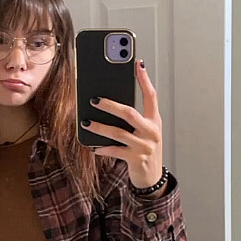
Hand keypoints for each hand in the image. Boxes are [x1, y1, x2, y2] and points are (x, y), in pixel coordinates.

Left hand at [82, 59, 162, 188]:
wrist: (152, 176)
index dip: (144, 80)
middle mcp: (151, 132)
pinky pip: (115, 151)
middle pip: (129, 113)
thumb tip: (108, 102)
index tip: (137, 64)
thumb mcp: (144, 131)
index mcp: (154, 120)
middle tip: (94, 99)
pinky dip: (103, 148)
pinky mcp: (136, 159)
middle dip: (110, 105)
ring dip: (100, 127)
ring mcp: (144, 146)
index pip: (151, 96)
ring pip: (118, 133)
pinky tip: (93, 146)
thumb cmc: (145, 149)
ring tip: (86, 122)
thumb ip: (133, 118)